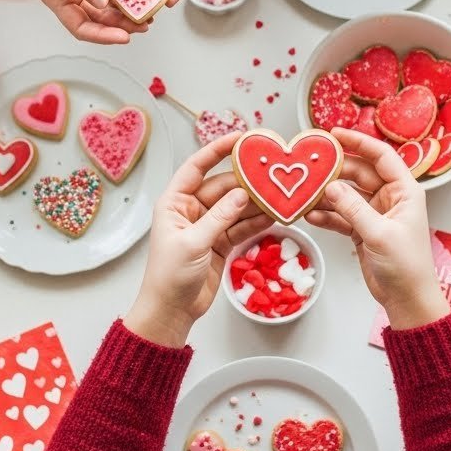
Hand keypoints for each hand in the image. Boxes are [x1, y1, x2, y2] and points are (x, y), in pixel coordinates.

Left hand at [126, 135, 264, 345]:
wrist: (170, 311)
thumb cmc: (169, 276)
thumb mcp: (194, 243)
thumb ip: (220, 217)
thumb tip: (243, 194)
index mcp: (175, 202)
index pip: (197, 167)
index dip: (218, 150)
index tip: (241, 138)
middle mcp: (191, 210)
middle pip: (223, 187)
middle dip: (247, 181)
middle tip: (272, 174)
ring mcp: (208, 226)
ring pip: (236, 207)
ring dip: (256, 202)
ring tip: (280, 194)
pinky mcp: (220, 243)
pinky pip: (242, 226)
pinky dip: (257, 221)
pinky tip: (275, 215)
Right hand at [307, 130, 448, 328]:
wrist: (407, 299)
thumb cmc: (406, 266)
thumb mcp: (379, 234)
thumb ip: (353, 208)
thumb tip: (330, 187)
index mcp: (404, 191)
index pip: (381, 156)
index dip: (358, 142)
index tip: (333, 134)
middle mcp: (390, 198)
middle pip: (359, 173)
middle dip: (335, 170)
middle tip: (310, 165)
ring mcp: (375, 214)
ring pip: (346, 195)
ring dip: (327, 195)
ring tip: (304, 193)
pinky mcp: (362, 230)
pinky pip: (340, 216)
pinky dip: (327, 216)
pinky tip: (310, 216)